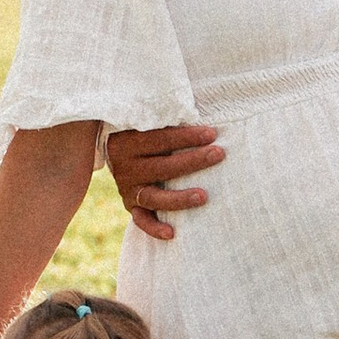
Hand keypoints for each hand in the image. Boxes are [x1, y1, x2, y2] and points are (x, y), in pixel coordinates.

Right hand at [105, 119, 224, 238]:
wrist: (118, 148)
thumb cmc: (146, 130)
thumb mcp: (150, 120)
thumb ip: (168, 115)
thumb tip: (199, 105)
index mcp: (127, 140)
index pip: (160, 139)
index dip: (187, 136)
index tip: (212, 133)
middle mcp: (124, 165)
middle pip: (162, 167)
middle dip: (193, 161)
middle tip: (219, 154)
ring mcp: (126, 187)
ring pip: (153, 196)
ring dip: (179, 198)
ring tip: (204, 197)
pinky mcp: (130, 205)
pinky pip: (141, 220)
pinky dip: (154, 228)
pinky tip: (172, 233)